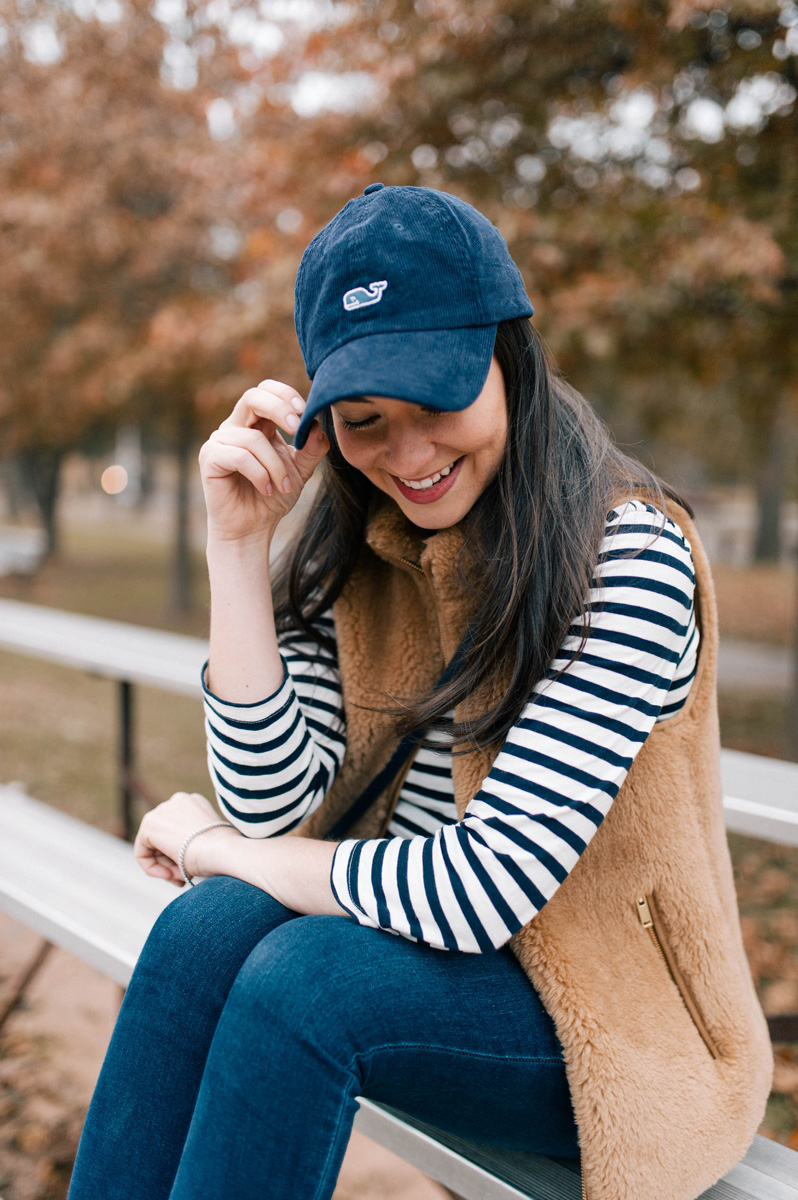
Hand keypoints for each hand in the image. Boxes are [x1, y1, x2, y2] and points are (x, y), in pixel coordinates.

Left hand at [134, 792, 238, 886]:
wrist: (224, 851)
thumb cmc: (223, 852)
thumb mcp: (208, 843)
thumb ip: (191, 842)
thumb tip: (176, 856)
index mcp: (195, 803)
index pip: (177, 832)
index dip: (181, 855)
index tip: (190, 871)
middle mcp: (178, 801)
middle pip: (163, 838)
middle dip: (171, 862)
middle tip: (183, 879)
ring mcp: (163, 809)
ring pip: (153, 846)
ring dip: (166, 867)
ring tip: (181, 878)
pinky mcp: (150, 823)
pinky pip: (142, 852)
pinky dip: (152, 868)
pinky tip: (170, 876)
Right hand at [199, 380, 328, 544]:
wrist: (252, 528)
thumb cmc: (273, 497)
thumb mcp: (300, 470)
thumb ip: (311, 447)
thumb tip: (317, 425)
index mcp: (256, 423)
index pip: (266, 390)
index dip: (285, 395)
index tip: (305, 412)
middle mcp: (235, 427)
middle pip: (253, 397)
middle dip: (280, 410)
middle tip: (298, 430)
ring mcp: (219, 441)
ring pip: (254, 439)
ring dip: (276, 465)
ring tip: (284, 487)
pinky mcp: (209, 459)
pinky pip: (240, 457)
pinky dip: (260, 475)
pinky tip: (267, 490)